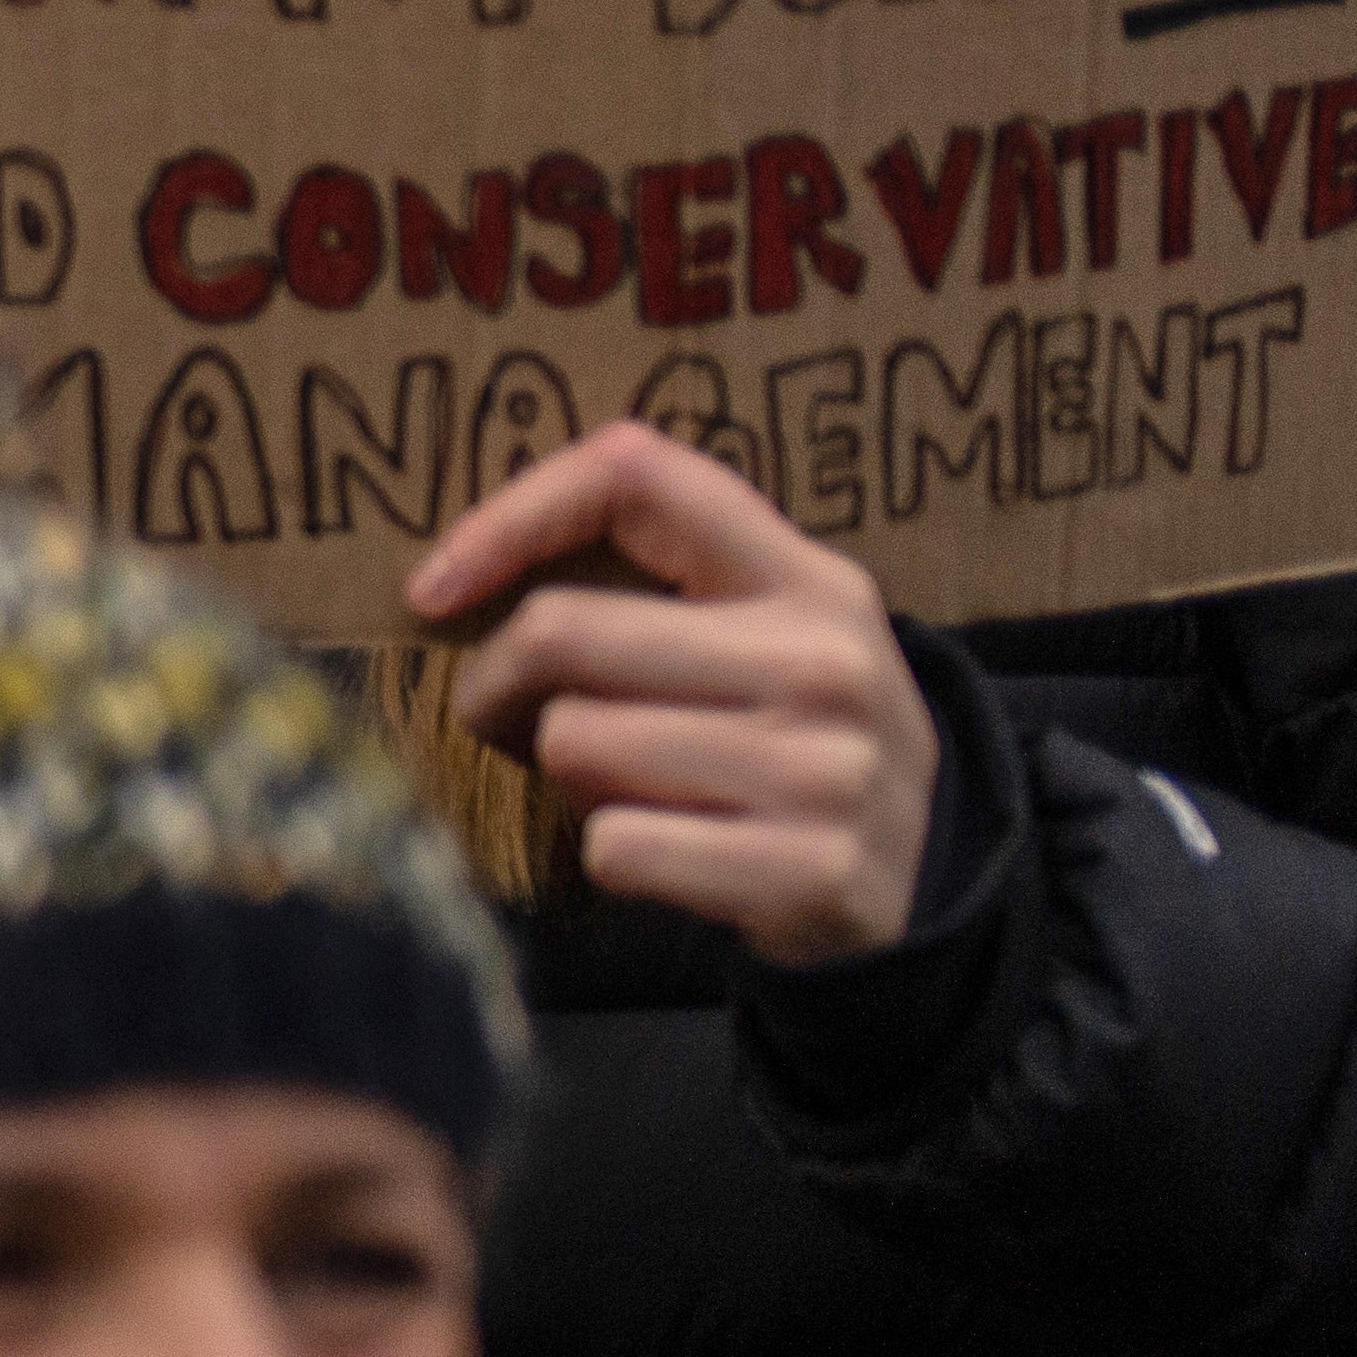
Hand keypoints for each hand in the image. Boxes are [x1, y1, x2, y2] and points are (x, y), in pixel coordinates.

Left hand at [408, 422, 938, 966]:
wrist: (922, 882)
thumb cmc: (791, 740)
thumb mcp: (767, 634)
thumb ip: (653, 585)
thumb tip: (454, 585)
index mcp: (807, 578)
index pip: (636, 475)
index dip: (510, 518)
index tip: (434, 592)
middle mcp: (824, 659)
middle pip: (558, 631)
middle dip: (497, 686)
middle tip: (515, 721)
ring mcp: (825, 769)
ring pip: (574, 743)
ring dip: (566, 778)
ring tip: (630, 784)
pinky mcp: (807, 872)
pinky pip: (614, 846)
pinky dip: (612, 854)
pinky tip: (673, 850)